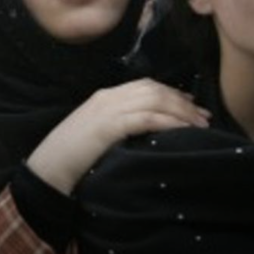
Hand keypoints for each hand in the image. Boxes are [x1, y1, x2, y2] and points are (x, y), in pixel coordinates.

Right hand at [27, 78, 209, 194]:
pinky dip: (170, 122)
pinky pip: (147, 118)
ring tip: (201, 125)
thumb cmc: (71, 157)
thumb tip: (145, 131)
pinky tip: (184, 130)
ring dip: (182, 111)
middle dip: (183, 101)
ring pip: (155, 100)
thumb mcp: (96, 135)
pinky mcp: (109, 126)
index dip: (172, 93)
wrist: (48, 168)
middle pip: (155, 90)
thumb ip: (117, 126)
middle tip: (204, 116)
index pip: (145, 86)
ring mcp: (108, 110)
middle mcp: (108, 98)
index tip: (191, 104)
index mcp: (104, 97)